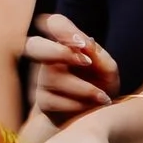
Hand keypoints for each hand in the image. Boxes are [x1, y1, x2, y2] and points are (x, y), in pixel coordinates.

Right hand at [24, 12, 120, 126]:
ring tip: (102, 96)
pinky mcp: (42, 101)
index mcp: (66, 43)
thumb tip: (86, 44)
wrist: (94, 118)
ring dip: (82, 87)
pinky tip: (90, 106)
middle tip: (86, 62)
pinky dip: (77, 104)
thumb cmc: (101, 86)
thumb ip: (99, 56)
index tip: (84, 44)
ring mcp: (43, 80)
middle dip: (57, 51)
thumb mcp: (108, 71)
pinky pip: (55, 101)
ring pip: (52, 77)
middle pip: (34, 46)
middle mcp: (49, 58)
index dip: (64, 29)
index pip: (55, 24)